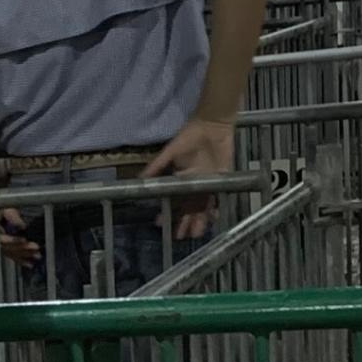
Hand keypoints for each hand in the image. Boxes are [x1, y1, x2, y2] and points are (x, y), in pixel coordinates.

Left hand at [0, 181, 40, 267]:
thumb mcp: (5, 208)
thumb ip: (14, 218)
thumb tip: (24, 227)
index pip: (8, 248)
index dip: (21, 253)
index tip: (32, 258)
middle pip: (8, 251)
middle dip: (24, 254)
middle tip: (37, 258)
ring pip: (7, 247)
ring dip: (22, 248)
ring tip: (34, 249)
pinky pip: (2, 239)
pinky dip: (14, 240)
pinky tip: (24, 241)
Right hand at [143, 120, 234, 239]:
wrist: (212, 125)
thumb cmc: (189, 136)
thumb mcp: (170, 151)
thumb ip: (157, 165)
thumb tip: (139, 179)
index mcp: (181, 180)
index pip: (173, 201)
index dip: (167, 213)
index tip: (160, 223)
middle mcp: (194, 185)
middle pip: (188, 209)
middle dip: (184, 223)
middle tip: (180, 236)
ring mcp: (208, 184)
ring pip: (202, 208)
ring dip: (199, 221)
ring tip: (195, 233)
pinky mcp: (222, 180)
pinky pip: (218, 198)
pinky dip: (215, 209)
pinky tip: (212, 219)